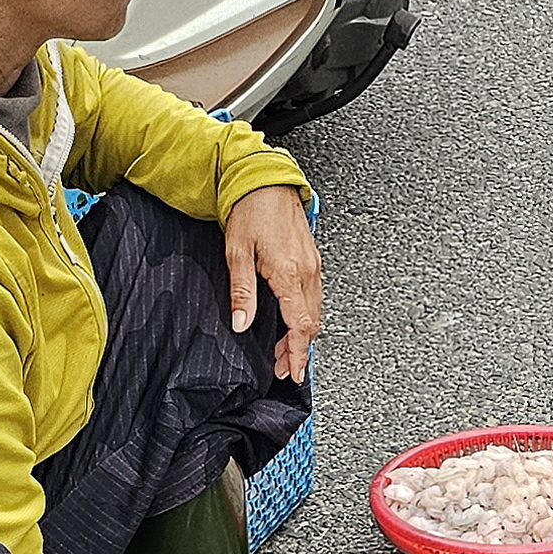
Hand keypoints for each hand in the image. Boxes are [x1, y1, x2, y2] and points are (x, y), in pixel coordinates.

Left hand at [223, 184, 321, 381]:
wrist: (266, 181)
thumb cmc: (250, 210)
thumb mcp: (236, 252)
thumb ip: (241, 291)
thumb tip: (242, 323)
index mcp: (289, 272)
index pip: (299, 325)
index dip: (298, 353)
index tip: (294, 371)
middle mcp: (307, 271)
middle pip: (311, 323)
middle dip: (299, 349)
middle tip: (284, 367)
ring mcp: (313, 265)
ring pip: (315, 311)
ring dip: (303, 335)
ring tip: (286, 351)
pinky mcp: (312, 259)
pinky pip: (315, 297)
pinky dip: (306, 316)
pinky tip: (294, 322)